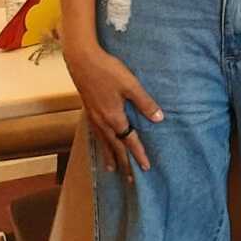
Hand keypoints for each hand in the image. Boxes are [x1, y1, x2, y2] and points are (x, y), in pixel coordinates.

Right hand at [66, 41, 162, 179]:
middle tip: (130, 179)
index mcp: (114, 118)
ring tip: (113, 170)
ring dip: (109, 157)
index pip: (129, 141)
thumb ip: (145, 102)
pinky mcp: (89, 111)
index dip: (138, 154)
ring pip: (103, 143)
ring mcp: (93, 118)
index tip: (146, 167)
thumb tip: (159, 119)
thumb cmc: (109, 71)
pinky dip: (100, 144)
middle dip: (124, 163)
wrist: (82, 61)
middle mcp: (102, 122)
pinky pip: (96, 135)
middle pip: (115, 147)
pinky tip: (101, 144)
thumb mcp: (131, 85)